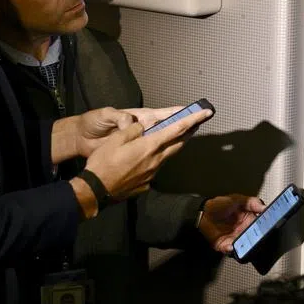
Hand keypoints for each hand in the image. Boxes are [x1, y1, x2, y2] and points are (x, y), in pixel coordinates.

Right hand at [81, 106, 210, 202]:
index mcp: (150, 146)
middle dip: (189, 133)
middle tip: (197, 124)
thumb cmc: (103, 163)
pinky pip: (155, 168)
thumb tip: (143, 127)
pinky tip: (149, 158)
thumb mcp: (116, 139)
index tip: (206, 113)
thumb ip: (133, 130)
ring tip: (177, 137)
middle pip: (179, 144)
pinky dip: (157, 159)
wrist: (97, 190)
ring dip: (174, 146)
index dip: (193, 119)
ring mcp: (152, 173)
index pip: (178, 129)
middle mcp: (156, 160)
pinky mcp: (147, 183)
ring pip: (168, 156)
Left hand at [198, 194, 265, 252]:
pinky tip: (231, 246)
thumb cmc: (220, 205)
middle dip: (256, 239)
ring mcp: (235, 239)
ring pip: (244, 247)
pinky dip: (231, 250)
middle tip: (256, 236)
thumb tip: (264, 207)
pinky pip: (230, 250)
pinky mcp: (225, 245)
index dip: (265, 227)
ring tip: (244, 243)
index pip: (261, 226)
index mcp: (250, 220)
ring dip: (245, 246)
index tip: (266, 227)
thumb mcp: (238, 199)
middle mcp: (244, 231)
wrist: (204, 212)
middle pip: (255, 238)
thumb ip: (252, 202)